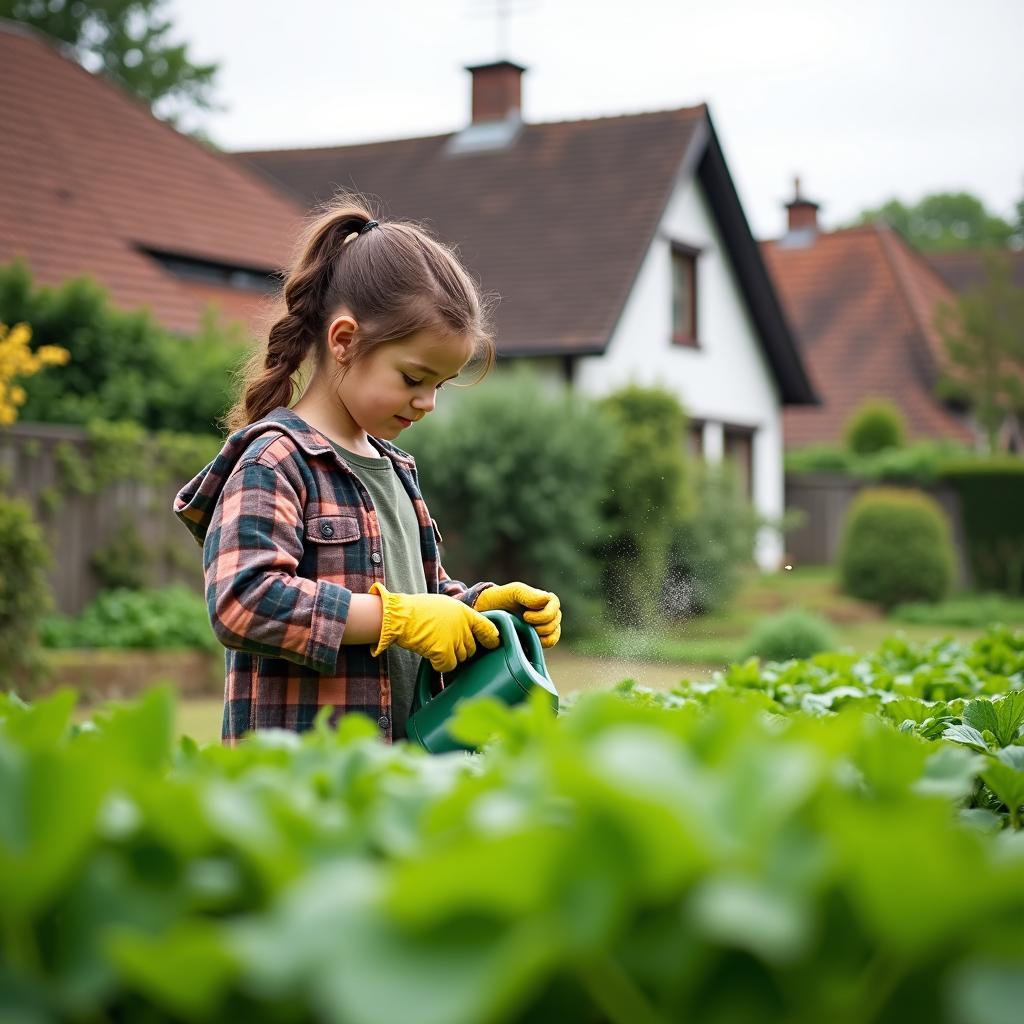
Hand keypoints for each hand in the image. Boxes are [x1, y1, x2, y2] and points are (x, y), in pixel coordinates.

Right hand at [370, 583, 499, 672]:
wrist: (400, 615)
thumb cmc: (417, 610)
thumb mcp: (444, 605)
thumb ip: (458, 617)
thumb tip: (465, 628)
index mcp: (464, 612)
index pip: (487, 627)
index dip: (491, 638)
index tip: (493, 643)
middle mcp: (463, 626)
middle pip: (471, 648)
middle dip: (461, 650)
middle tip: (446, 644)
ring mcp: (454, 639)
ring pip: (461, 658)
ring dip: (450, 657)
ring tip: (436, 647)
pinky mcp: (444, 651)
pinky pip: (448, 666)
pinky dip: (440, 665)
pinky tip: (431, 657)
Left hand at [474, 582, 561, 647]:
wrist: (484, 614)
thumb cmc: (499, 599)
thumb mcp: (513, 592)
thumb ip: (529, 594)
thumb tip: (545, 601)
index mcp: (540, 599)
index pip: (555, 604)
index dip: (545, 613)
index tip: (526, 616)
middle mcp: (544, 612)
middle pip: (556, 620)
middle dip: (542, 624)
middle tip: (525, 624)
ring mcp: (541, 625)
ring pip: (554, 632)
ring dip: (543, 634)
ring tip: (526, 632)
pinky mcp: (537, 638)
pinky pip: (550, 642)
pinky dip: (543, 643)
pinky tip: (529, 640)